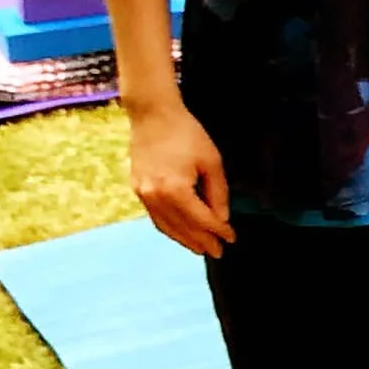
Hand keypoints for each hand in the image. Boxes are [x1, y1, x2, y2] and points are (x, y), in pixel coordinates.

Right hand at [129, 101, 235, 256]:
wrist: (153, 115)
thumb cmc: (187, 134)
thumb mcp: (212, 162)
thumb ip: (217, 193)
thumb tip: (221, 219)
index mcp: (175, 190)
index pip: (201, 219)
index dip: (218, 231)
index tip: (232, 239)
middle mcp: (155, 197)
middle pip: (183, 228)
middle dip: (202, 241)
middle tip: (218, 252)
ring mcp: (142, 194)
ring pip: (166, 226)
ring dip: (184, 239)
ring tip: (200, 249)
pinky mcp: (137, 189)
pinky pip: (155, 217)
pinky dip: (169, 228)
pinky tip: (180, 233)